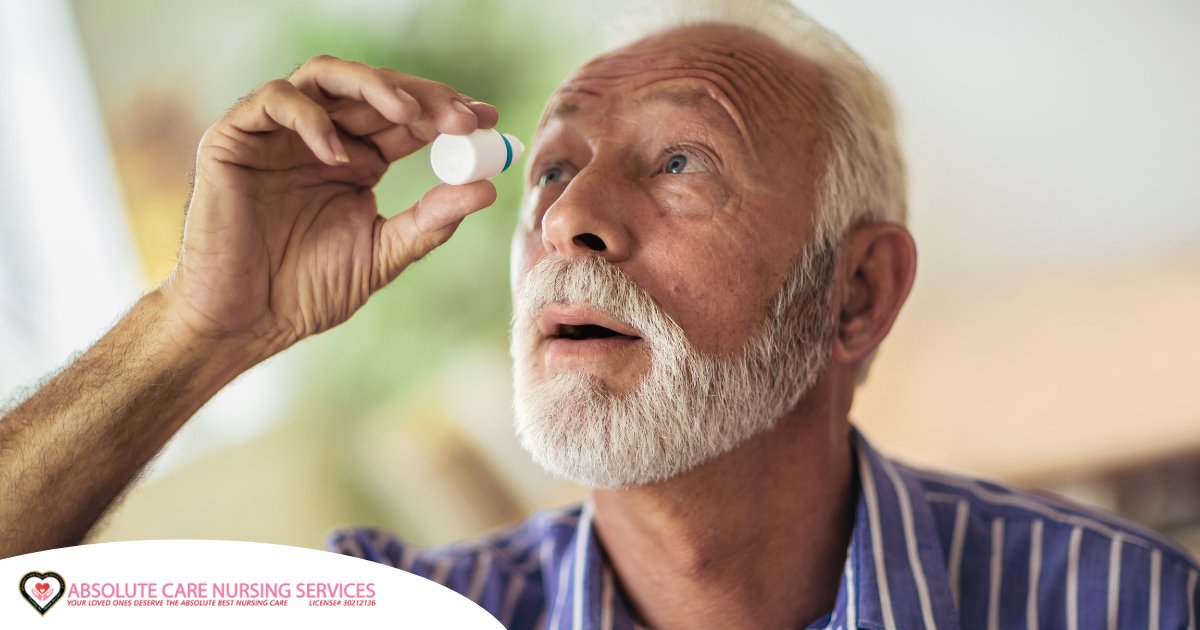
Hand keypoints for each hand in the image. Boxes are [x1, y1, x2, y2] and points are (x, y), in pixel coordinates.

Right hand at [161, 55, 498, 358]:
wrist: (243, 323)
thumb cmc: (306, 293)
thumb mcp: (383, 254)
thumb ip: (431, 222)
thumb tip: (488, 190)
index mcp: (357, 159)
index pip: (407, 119)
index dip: (446, 112)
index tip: (487, 122)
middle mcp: (322, 138)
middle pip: (376, 90)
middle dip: (424, 97)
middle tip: (462, 119)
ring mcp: (278, 134)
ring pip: (327, 76)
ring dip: (374, 87)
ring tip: (412, 115)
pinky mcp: (235, 138)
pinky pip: (274, 102)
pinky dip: (311, 119)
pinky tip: (340, 155)